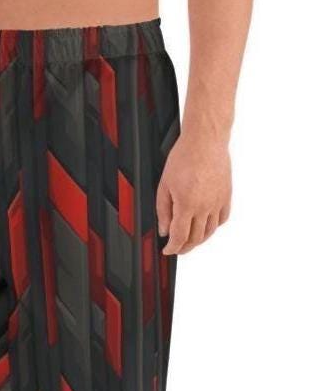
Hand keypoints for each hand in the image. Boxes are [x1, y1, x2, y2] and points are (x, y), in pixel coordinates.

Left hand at [157, 134, 231, 254]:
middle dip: (185, 247)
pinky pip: (222, 219)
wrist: (206, 140)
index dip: (172, 248)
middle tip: (177, 249)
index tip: (168, 251)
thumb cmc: (184, 157)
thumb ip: (163, 211)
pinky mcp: (226, 196)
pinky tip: (207, 227)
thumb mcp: (164, 185)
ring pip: (210, 232)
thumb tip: (164, 230)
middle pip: (196, 238)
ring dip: (199, 240)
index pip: (179, 237)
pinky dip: (214, 227)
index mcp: (187, 205)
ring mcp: (218, 202)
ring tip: (191, 242)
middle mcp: (205, 207)